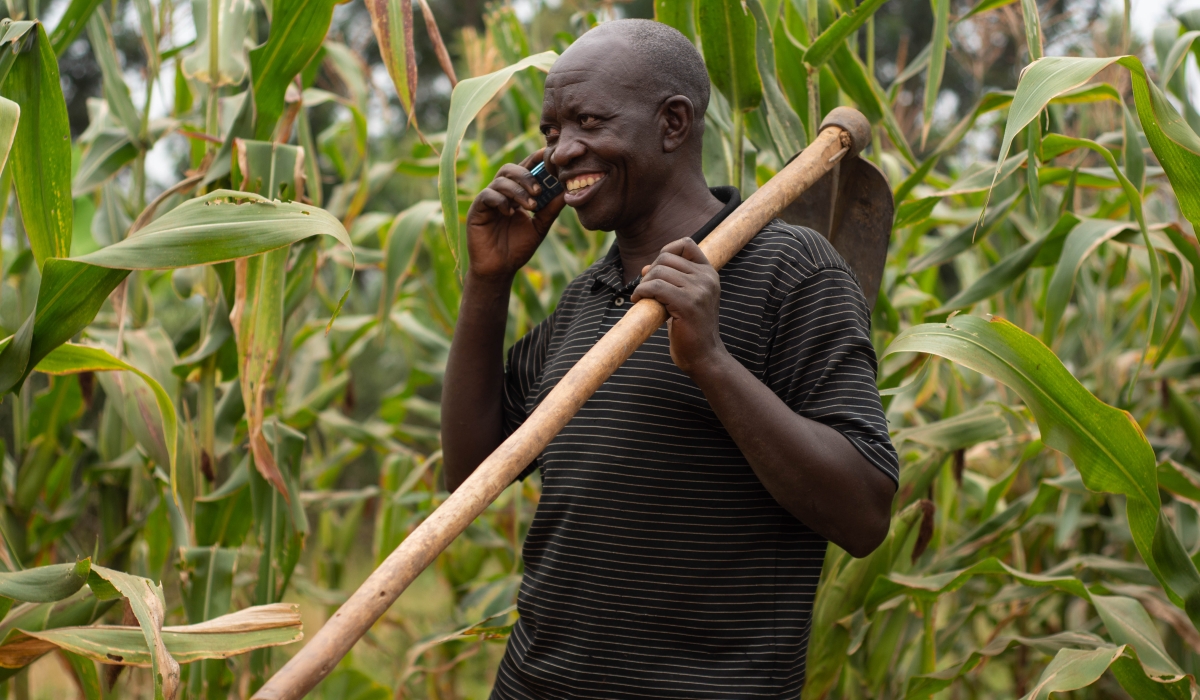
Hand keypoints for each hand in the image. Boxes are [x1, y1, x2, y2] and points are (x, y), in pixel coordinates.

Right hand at [465, 149, 565, 281]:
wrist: (500, 268)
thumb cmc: (518, 247)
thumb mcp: (540, 227)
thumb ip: (551, 209)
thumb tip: (567, 191)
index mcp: (516, 194)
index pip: (525, 170)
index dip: (534, 160)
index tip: (547, 155)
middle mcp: (501, 193)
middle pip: (510, 169)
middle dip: (526, 176)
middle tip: (539, 191)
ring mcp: (488, 200)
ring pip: (500, 181)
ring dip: (517, 190)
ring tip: (531, 206)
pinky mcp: (477, 210)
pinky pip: (487, 195)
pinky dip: (500, 200)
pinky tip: (510, 213)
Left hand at [631, 238, 727, 376]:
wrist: (704, 357)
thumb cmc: (691, 330)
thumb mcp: (685, 299)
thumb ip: (671, 281)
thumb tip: (646, 267)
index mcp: (709, 274)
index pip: (686, 244)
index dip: (666, 252)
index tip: (657, 271)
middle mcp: (706, 278)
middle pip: (666, 258)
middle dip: (650, 272)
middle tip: (646, 291)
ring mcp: (699, 290)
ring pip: (658, 272)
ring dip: (644, 284)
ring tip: (642, 297)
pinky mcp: (687, 304)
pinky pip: (656, 287)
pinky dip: (642, 291)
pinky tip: (638, 300)